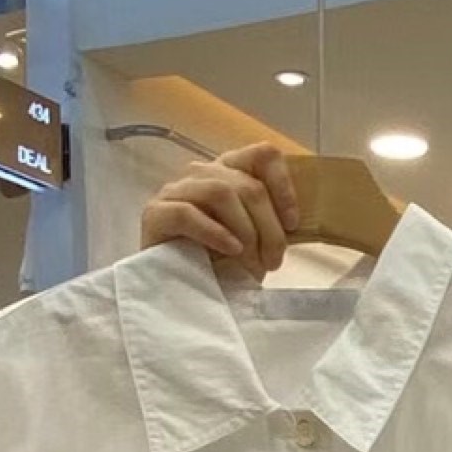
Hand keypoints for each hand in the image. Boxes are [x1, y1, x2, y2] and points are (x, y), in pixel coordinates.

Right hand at [140, 143, 299, 281]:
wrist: (182, 296)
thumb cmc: (222, 266)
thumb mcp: (257, 241)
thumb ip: (272, 221)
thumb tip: (295, 222)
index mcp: (230, 172)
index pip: (263, 155)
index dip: (283, 186)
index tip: (292, 223)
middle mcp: (203, 173)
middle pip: (248, 184)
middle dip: (268, 228)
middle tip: (272, 261)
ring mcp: (176, 190)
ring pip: (221, 192)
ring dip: (245, 231)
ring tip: (250, 262)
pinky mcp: (156, 213)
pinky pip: (188, 212)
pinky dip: (214, 233)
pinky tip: (229, 251)